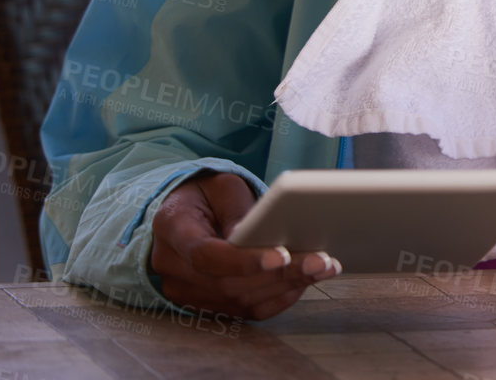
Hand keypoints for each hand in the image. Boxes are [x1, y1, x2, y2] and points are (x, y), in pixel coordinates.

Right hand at [149, 170, 341, 319]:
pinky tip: (304, 281)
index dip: (243, 261)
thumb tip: (255, 238)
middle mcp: (173, 268)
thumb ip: (237, 209)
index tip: (280, 255)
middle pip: (228, 283)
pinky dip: (278, 298)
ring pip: (240, 301)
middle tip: (321, 260)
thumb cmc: (206, 194)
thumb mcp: (222, 185)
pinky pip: (245, 310)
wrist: (185, 213)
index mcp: (172, 228)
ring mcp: (187, 292)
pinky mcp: (206, 304)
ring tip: (322, 268)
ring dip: (286, 286)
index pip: (205, 255)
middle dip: (280, 274)